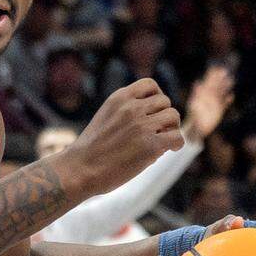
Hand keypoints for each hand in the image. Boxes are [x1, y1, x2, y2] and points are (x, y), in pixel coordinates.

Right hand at [60, 78, 183, 198]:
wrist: (79, 170)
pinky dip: (176, 144)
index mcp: (119, 98)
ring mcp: (142, 125)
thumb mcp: (105, 119)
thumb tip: (155, 121)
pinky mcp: (151, 145)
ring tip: (163, 141)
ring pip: (173, 117)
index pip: (150, 85)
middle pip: (165, 102)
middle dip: (163, 116)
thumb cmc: (89, 152)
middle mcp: (132, 108)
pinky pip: (177, 138)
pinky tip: (170, 150)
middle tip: (157, 132)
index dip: (156, 97)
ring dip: (171, 128)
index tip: (153, 112)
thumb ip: (125, 114)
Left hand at [184, 67, 234, 140]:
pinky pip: (224, 105)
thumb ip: (197, 94)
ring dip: (225, 87)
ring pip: (221, 94)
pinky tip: (231, 96)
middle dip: (219, 79)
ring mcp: (214, 104)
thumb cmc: (193, 116)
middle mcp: (208, 98)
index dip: (211, 76)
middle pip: (215, 87)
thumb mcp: (194, 104)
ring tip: (230, 80)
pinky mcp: (218, 112)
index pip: (208, 83)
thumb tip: (198, 83)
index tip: (215, 69)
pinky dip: (227, 101)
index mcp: (202, 95)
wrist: (196, 128)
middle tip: (224, 71)